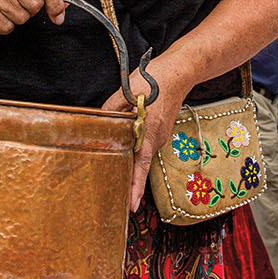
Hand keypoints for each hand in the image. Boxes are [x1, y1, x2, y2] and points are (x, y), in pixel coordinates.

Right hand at [0, 0, 65, 34]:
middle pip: (35, 5)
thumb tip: (62, 7)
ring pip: (22, 17)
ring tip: (3, 5)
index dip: (55, 3)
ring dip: (16, 17)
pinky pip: (6, 27)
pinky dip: (4, 25)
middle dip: (29, 8)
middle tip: (15, 0)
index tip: (58, 15)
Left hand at [101, 57, 193, 210]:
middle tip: (117, 198)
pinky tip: (125, 143)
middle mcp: (156, 139)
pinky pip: (145, 144)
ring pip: (141, 153)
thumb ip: (111, 109)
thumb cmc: (155, 81)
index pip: (141, 167)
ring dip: (130, 161)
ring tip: (116, 171)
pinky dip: (135, 147)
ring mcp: (159, 136)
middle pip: (139, 164)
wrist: (179, 72)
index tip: (132, 206)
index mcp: (149, 133)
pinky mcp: (159, 130)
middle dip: (129, 181)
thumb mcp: (127, 91)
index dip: (135, 187)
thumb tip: (98, 122)